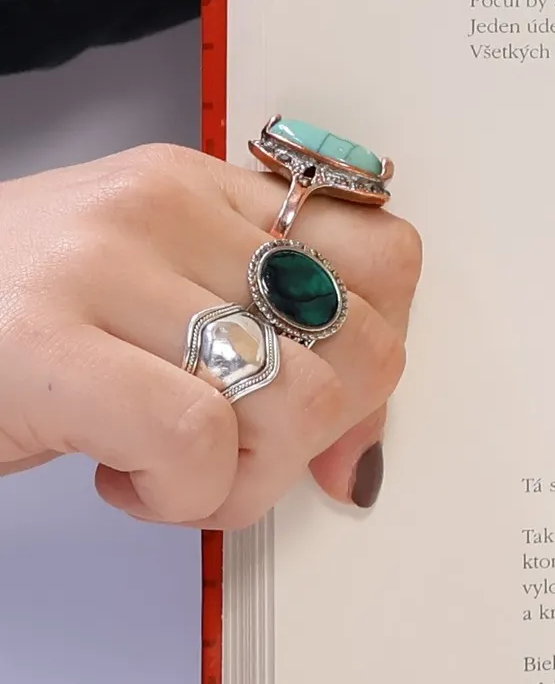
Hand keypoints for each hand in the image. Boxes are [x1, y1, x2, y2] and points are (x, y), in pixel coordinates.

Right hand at [0, 144, 421, 525]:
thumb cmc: (1, 331)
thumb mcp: (145, 305)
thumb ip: (264, 346)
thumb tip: (362, 457)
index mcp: (197, 187)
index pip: (386, 256)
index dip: (382, 352)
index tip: (329, 411)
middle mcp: (160, 207)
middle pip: (360, 344)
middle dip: (317, 439)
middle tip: (232, 459)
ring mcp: (101, 266)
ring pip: (295, 398)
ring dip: (244, 480)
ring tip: (166, 473)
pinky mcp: (46, 343)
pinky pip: (199, 438)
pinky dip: (183, 496)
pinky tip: (123, 483)